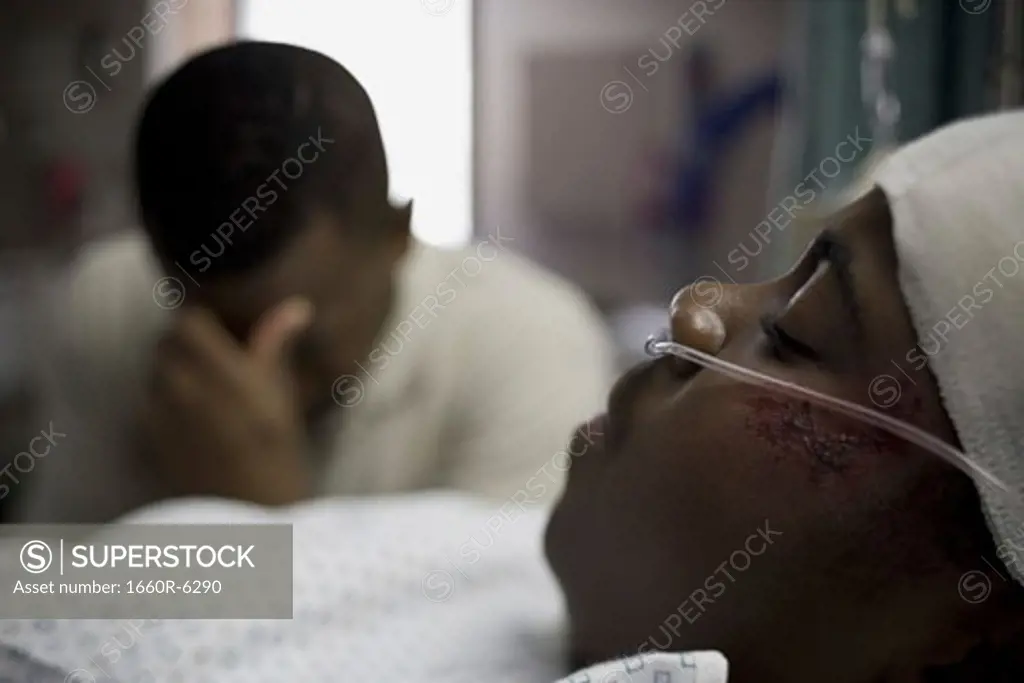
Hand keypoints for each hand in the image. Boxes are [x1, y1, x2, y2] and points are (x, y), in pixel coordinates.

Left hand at [139, 298, 313, 505]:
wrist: (251, 518)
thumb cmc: (280, 458)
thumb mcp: (284, 400)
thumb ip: (276, 348)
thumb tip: (296, 306)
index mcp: (222, 372)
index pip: (188, 321)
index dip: (203, 323)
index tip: (221, 334)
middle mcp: (183, 387)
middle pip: (165, 344)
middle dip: (186, 347)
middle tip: (215, 364)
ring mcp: (159, 415)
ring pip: (154, 373)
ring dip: (172, 374)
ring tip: (203, 394)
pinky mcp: (147, 441)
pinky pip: (146, 405)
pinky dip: (162, 405)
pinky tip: (189, 423)